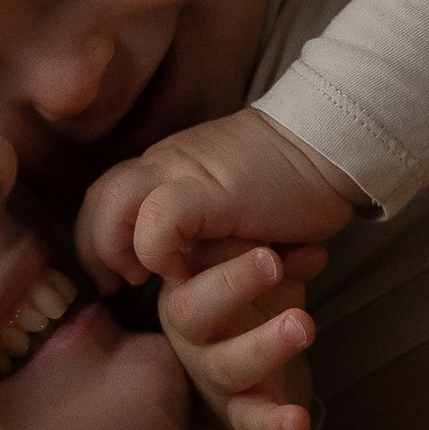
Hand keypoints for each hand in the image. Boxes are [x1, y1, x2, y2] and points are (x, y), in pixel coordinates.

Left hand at [76, 105, 366, 290]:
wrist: (330, 146)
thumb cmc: (287, 181)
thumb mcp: (226, 200)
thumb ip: (196, 221)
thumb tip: (177, 260)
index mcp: (166, 165)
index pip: (104, 196)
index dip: (99, 237)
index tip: (119, 276)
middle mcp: (165, 163)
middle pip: (98, 200)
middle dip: (98, 248)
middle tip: (124, 283)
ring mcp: (183, 172)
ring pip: (115, 204)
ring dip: (120, 249)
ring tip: (150, 278)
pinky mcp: (210, 189)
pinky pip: (160, 217)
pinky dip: (158, 249)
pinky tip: (183, 271)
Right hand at [159, 240, 328, 429]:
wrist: (250, 343)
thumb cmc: (245, 289)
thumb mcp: (254, 258)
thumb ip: (275, 246)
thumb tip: (311, 254)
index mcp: (183, 283)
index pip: (182, 260)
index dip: (214, 249)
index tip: (257, 236)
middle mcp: (188, 330)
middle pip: (191, 311)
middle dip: (231, 285)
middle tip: (272, 263)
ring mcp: (211, 372)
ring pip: (226, 365)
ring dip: (263, 346)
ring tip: (301, 325)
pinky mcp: (237, 410)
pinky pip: (249, 420)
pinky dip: (272, 423)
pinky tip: (297, 420)